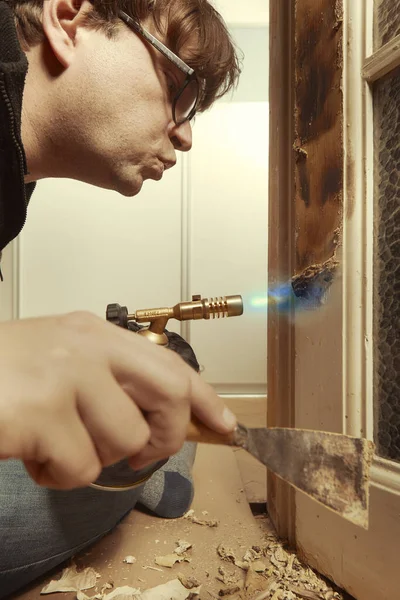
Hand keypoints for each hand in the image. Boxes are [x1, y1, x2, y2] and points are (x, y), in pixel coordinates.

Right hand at [0, 312, 236, 488]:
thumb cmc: (1, 375)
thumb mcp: (60, 361)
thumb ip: (108, 379)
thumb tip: (159, 416)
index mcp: (94, 333)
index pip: (171, 361)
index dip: (207, 396)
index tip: (226, 423)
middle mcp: (86, 346)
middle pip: (171, 395)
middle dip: (167, 436)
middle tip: (142, 452)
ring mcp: (65, 376)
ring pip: (123, 442)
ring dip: (94, 459)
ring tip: (56, 445)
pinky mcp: (42, 413)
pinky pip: (80, 468)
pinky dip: (59, 476)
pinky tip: (32, 454)